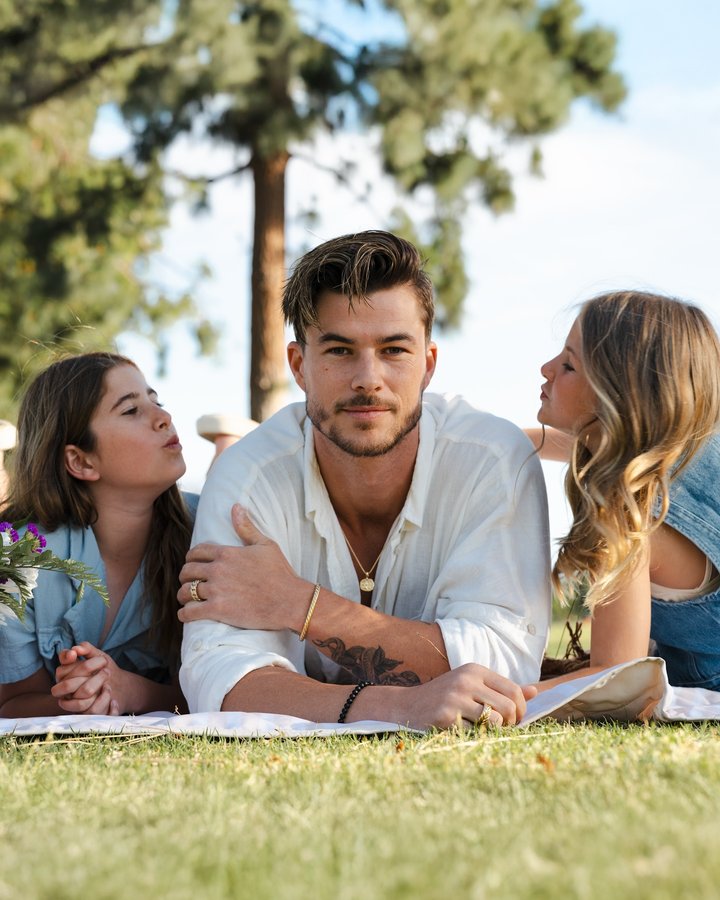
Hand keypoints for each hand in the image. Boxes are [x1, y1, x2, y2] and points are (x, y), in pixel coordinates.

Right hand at [52, 642, 119, 714]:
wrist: (120, 685)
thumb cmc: (103, 668)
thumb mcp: (97, 655)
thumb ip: (85, 649)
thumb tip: (74, 649)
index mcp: (63, 678)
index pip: (61, 671)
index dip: (84, 664)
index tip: (102, 659)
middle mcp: (66, 693)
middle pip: (69, 686)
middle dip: (91, 675)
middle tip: (107, 670)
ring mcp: (75, 706)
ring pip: (81, 701)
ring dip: (99, 687)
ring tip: (108, 682)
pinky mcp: (88, 716)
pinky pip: (93, 711)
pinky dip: (105, 700)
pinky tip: (110, 694)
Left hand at [177, 504, 306, 631]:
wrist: (289, 601)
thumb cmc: (280, 573)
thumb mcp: (265, 545)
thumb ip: (246, 527)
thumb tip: (236, 507)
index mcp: (227, 553)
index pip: (196, 552)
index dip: (191, 558)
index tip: (193, 564)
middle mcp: (218, 569)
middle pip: (187, 571)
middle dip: (185, 576)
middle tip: (189, 582)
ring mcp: (216, 590)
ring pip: (185, 591)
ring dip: (183, 595)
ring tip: (187, 599)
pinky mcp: (218, 610)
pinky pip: (189, 612)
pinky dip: (184, 614)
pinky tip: (187, 614)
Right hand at [390, 663, 536, 729]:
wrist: (406, 705)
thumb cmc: (444, 697)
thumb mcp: (472, 685)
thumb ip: (501, 689)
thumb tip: (535, 691)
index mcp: (475, 670)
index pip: (514, 690)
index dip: (521, 709)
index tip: (515, 720)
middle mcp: (466, 680)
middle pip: (508, 707)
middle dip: (511, 724)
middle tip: (503, 730)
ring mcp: (455, 698)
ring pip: (495, 721)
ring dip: (493, 732)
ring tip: (483, 730)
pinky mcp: (446, 716)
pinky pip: (475, 733)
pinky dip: (473, 737)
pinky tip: (462, 732)